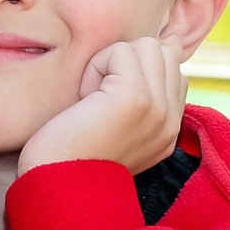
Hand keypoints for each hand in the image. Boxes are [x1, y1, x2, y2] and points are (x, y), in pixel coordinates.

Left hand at [18, 38, 185, 175]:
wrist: (55, 187)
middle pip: (164, 52)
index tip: (107, 102)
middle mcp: (170, 121)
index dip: (136, 70)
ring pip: (148, 46)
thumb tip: (168, 41)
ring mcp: (158, 109)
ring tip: (93, 98)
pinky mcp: (136, 98)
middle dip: (126, 62)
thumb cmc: (69, 153)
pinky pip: (121, 51)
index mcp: (168, 130)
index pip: (173, 70)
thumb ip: (141, 93)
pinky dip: (96, 67)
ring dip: (112, 62)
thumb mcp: (116, 124)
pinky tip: (85, 99)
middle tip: (98, 98)